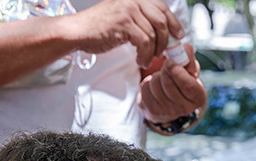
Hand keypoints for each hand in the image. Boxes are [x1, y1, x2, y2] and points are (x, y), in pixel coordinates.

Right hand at [60, 0, 183, 68]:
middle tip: (162, 53)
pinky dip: (145, 55)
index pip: (162, 7)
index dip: (173, 22)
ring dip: (153, 52)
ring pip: (153, 34)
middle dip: (166, 40)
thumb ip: (141, 18)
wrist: (78, 32)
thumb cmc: (100, 27)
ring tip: (147, 59)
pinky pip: (145, 42)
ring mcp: (127, 10)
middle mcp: (132, 0)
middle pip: (161, 20)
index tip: (178, 36)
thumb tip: (165, 31)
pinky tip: (140, 60)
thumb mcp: (123, 16)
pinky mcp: (123, 23)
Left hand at [140, 43, 206, 122]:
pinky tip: (154, 87)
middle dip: (164, 71)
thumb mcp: (190, 69)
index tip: (170, 62)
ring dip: (155, 76)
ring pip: (155, 84)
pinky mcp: (152, 112)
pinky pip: (145, 88)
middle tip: (166, 70)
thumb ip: (188, 57)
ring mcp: (168, 112)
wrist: (171, 102)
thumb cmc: (182, 81)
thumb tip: (185, 47)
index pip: (187, 84)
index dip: (176, 70)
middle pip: (167, 82)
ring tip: (161, 79)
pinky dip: (147, 83)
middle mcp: (185, 109)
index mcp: (198, 97)